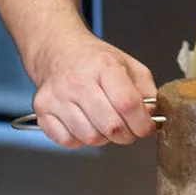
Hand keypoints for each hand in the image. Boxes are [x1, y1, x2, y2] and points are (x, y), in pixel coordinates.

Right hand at [29, 35, 158, 148]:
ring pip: (90, 137)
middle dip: (127, 135)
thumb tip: (153, 117)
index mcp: (104, 67)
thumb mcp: (130, 66)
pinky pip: (68, 141)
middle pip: (111, 126)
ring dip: (104, 138)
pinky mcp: (42, 110)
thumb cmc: (96, 62)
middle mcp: (78, 81)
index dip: (142, 123)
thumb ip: (147, 91)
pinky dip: (80, 139)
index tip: (147, 128)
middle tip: (129, 129)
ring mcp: (57, 96)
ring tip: (105, 123)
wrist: (60, 52)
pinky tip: (85, 124)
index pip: (127, 103)